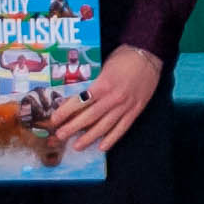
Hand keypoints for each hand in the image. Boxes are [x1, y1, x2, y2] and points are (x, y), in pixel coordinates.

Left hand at [46, 44, 168, 157]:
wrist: (149, 56)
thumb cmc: (124, 57)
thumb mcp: (103, 66)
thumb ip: (92, 82)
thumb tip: (75, 96)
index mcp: (103, 84)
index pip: (80, 102)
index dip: (65, 112)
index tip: (54, 119)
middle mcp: (113, 98)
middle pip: (89, 117)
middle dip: (72, 128)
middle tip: (60, 136)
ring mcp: (125, 106)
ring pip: (104, 126)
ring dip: (89, 138)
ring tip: (77, 146)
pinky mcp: (135, 110)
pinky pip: (122, 128)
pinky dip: (112, 139)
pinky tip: (102, 147)